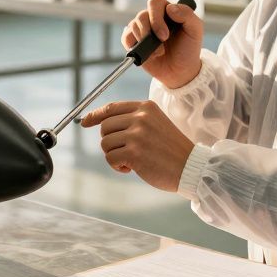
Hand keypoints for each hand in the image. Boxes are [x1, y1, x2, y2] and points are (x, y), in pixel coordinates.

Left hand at [80, 100, 194, 191]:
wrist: (191, 167)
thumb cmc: (171, 150)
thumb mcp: (155, 124)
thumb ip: (133, 120)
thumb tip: (101, 122)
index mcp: (146, 108)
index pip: (112, 107)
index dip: (95, 115)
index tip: (85, 122)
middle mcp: (141, 117)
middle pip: (105, 126)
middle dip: (110, 141)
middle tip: (125, 151)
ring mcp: (137, 135)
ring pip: (105, 143)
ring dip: (114, 155)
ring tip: (132, 160)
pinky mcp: (134, 152)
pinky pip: (110, 158)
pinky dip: (117, 166)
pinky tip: (132, 168)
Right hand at [122, 0, 203, 89]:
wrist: (180, 71)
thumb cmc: (188, 49)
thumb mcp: (195, 30)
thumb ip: (187, 14)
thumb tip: (170, 7)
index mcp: (167, 11)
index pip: (155, 3)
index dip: (156, 17)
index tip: (165, 34)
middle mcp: (153, 18)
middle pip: (142, 15)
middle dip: (149, 30)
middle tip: (162, 41)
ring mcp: (142, 29)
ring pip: (133, 25)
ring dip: (145, 41)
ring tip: (159, 52)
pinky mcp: (134, 41)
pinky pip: (126, 37)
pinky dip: (134, 46)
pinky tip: (147, 53)